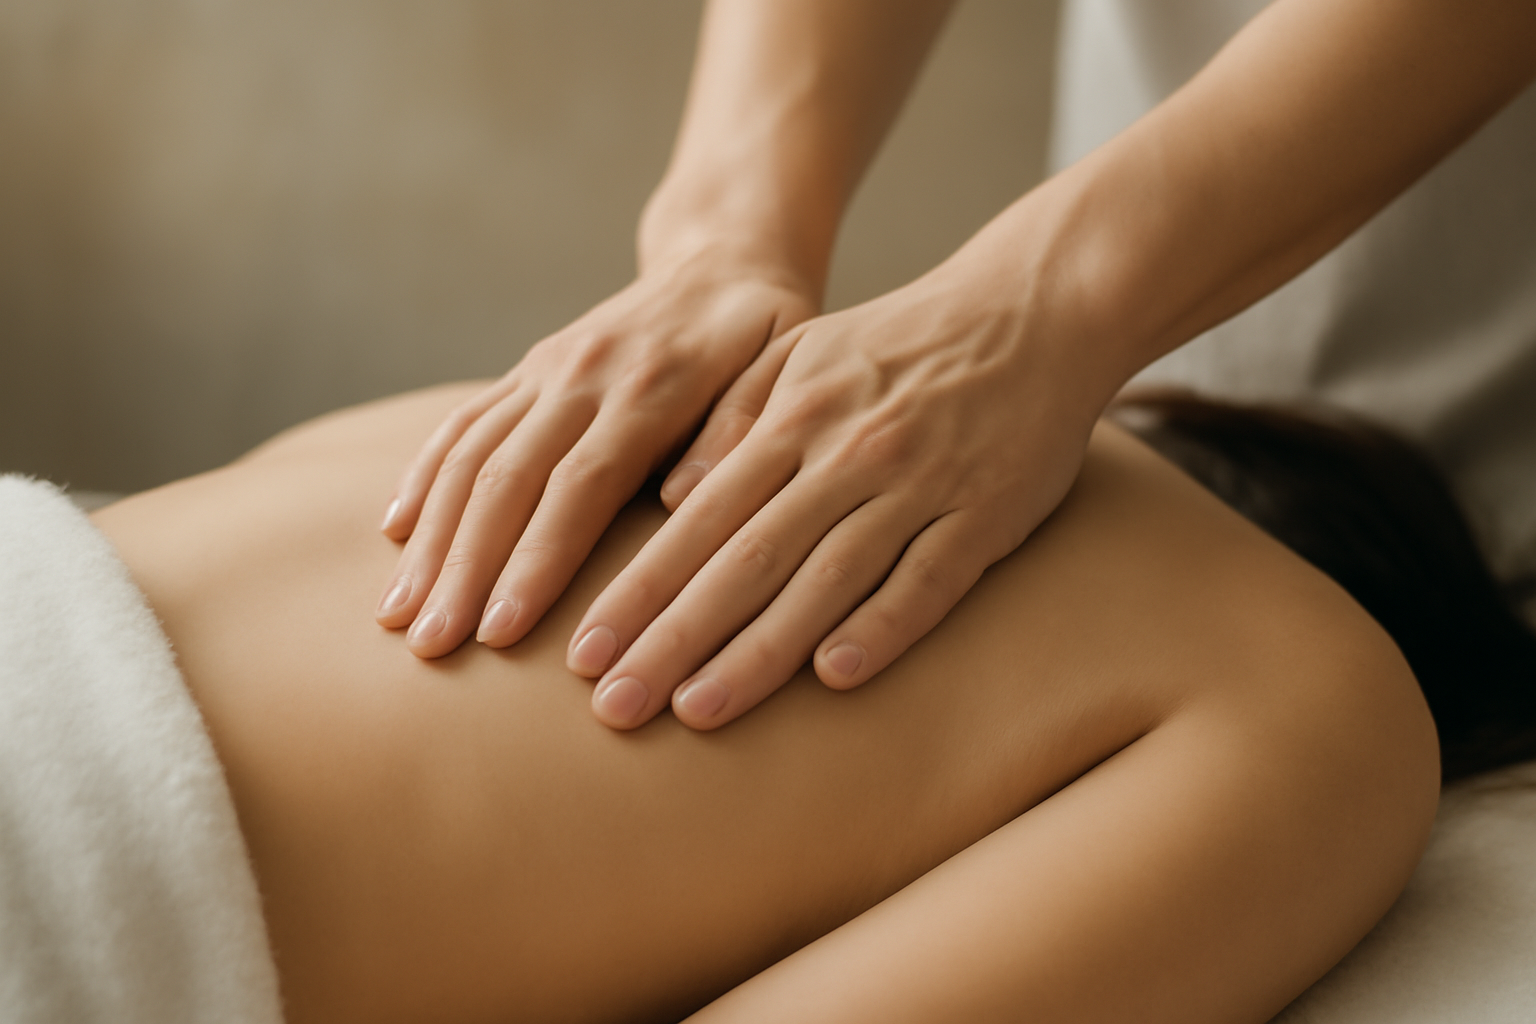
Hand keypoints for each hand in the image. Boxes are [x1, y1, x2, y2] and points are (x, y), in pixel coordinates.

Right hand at [375, 255, 815, 656]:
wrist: (722, 258)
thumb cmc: (765, 332)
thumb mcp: (787, 367)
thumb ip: (741, 426)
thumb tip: (684, 499)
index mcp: (651, 384)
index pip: (581, 485)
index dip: (536, 561)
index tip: (502, 635)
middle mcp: (583, 374)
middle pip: (507, 479)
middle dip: (464, 570)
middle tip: (431, 649)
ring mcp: (545, 369)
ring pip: (471, 456)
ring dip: (431, 540)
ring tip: (398, 617)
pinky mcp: (525, 370)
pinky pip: (462, 424)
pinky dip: (424, 478)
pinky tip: (396, 534)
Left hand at [567, 268, 1115, 729]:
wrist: (1031, 311)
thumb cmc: (901, 344)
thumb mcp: (802, 353)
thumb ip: (733, 416)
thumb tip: (666, 496)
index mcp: (793, 418)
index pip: (697, 520)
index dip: (638, 590)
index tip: (585, 652)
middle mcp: (846, 455)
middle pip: (745, 560)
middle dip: (672, 638)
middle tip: (613, 707)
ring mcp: (917, 486)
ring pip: (825, 580)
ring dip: (758, 651)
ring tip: (697, 712)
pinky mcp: (984, 515)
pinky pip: (928, 581)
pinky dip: (882, 627)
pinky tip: (834, 677)